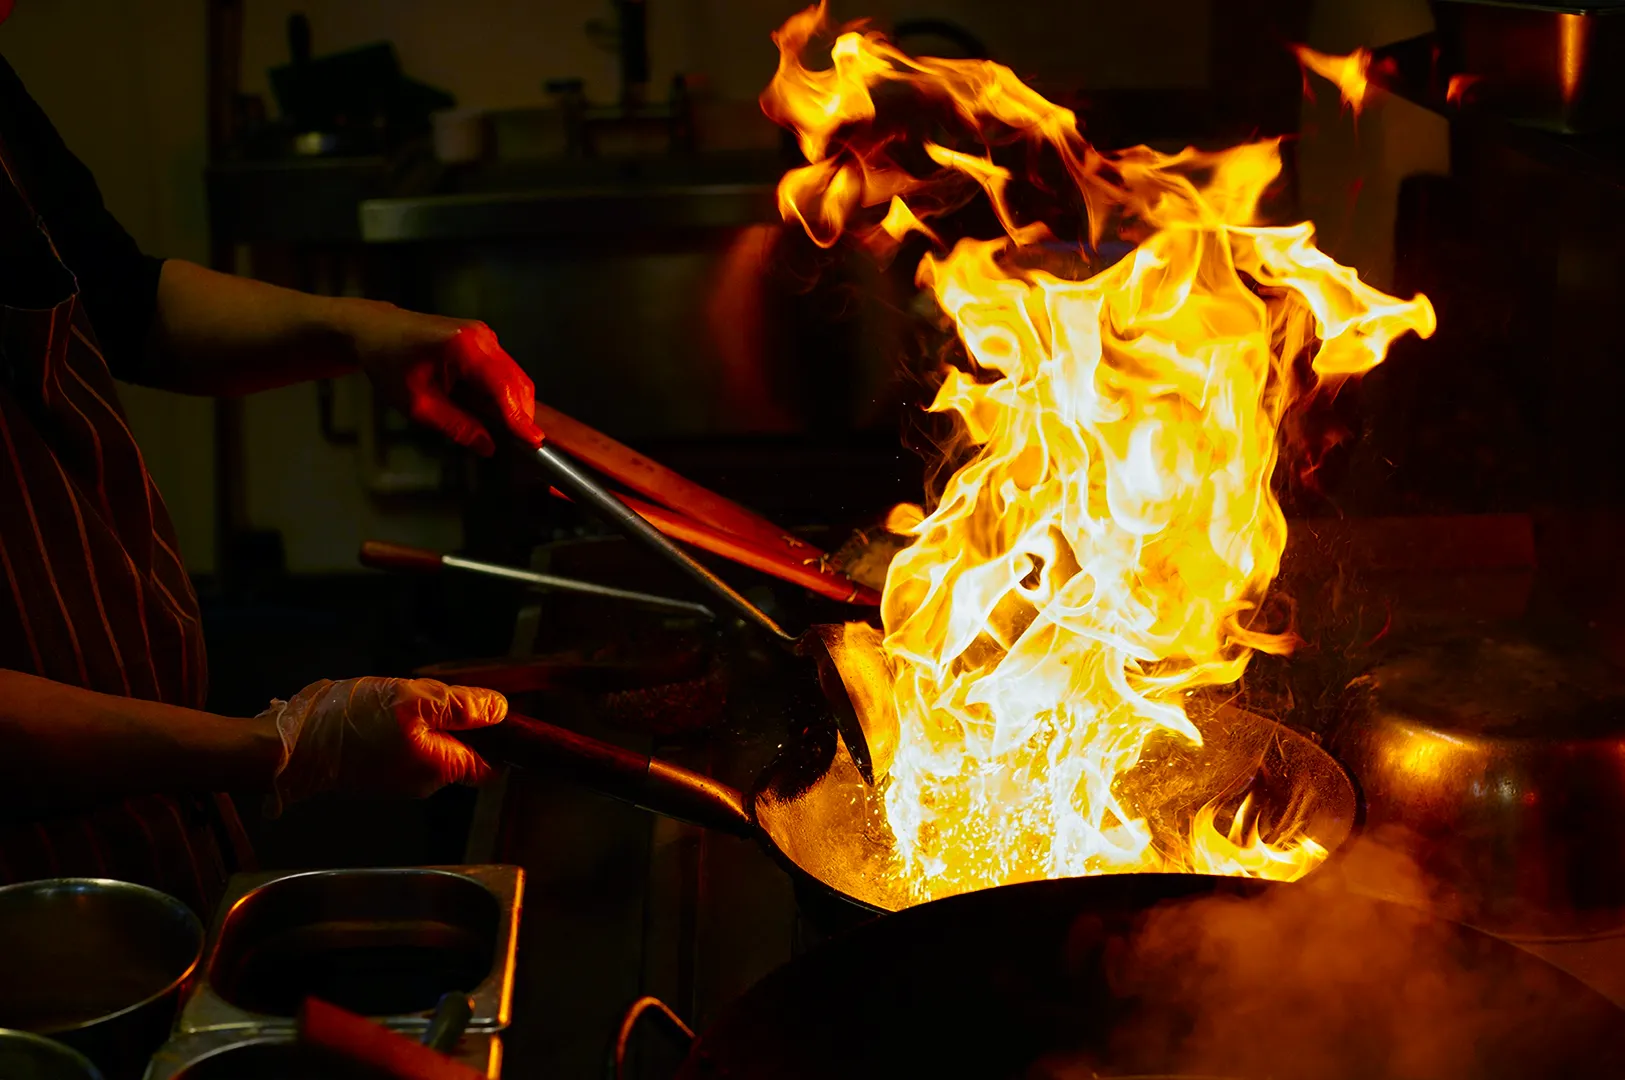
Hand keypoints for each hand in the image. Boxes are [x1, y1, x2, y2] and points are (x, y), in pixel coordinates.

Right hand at [263, 677, 505, 813]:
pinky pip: (403, 747)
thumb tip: (500, 710)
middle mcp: (423, 782)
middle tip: (423, 695)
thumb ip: (461, 707)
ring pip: (430, 745)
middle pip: (459, 750)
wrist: (287, 745)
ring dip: (421, 721)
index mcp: (439, 768)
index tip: (484, 709)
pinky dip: (399, 728)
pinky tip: (376, 712)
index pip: (489, 763)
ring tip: (392, 702)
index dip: (496, 737)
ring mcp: (398, 780)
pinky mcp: (376, 772)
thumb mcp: (414, 700)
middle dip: (451, 720)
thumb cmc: (349, 722)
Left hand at [340, 300, 544, 454]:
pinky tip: (488, 409)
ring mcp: (484, 335)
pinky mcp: (483, 339)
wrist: (374, 330)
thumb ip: (456, 426)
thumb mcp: (417, 404)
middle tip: (519, 444)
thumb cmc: (388, 361)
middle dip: (521, 414)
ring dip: (513, 404)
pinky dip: (503, 393)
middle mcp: (480, 336)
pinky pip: (504, 371)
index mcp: (463, 347)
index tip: (534, 442)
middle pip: (517, 382)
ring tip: (500, 429)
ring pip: (515, 377)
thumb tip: (488, 445)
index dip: (521, 418)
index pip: (504, 388)